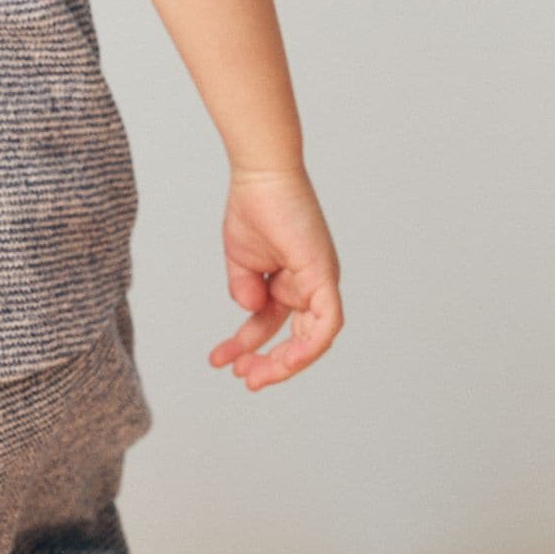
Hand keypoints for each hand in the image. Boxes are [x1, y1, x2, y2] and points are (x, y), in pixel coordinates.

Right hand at [211, 166, 343, 389]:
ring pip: (313, 338)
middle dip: (267, 361)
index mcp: (293, 281)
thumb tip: (249, 310)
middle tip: (240, 378)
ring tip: (249, 376)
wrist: (259, 175)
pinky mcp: (324, 274)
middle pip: (296, 337)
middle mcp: (311, 284)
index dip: (252, 346)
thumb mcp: (242, 260)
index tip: (227, 363)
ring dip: (283, 362)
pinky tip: (283, 361)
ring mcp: (320, 280)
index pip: (275, 324)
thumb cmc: (253, 207)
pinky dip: (309, 345)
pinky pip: (327, 322)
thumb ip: (245, 289)